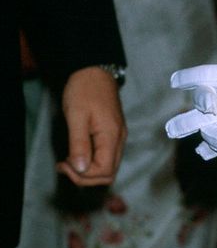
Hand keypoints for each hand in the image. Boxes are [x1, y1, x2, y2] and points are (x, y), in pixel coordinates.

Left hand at [56, 66, 126, 186]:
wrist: (94, 70)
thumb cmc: (84, 90)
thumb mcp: (76, 116)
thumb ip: (79, 144)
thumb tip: (81, 170)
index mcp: (112, 135)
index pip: (104, 171)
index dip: (83, 176)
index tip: (64, 163)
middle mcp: (120, 138)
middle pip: (109, 173)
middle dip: (85, 177)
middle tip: (65, 165)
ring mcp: (118, 135)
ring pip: (108, 167)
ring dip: (88, 171)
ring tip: (68, 161)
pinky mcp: (114, 132)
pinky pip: (106, 156)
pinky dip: (92, 162)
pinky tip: (78, 154)